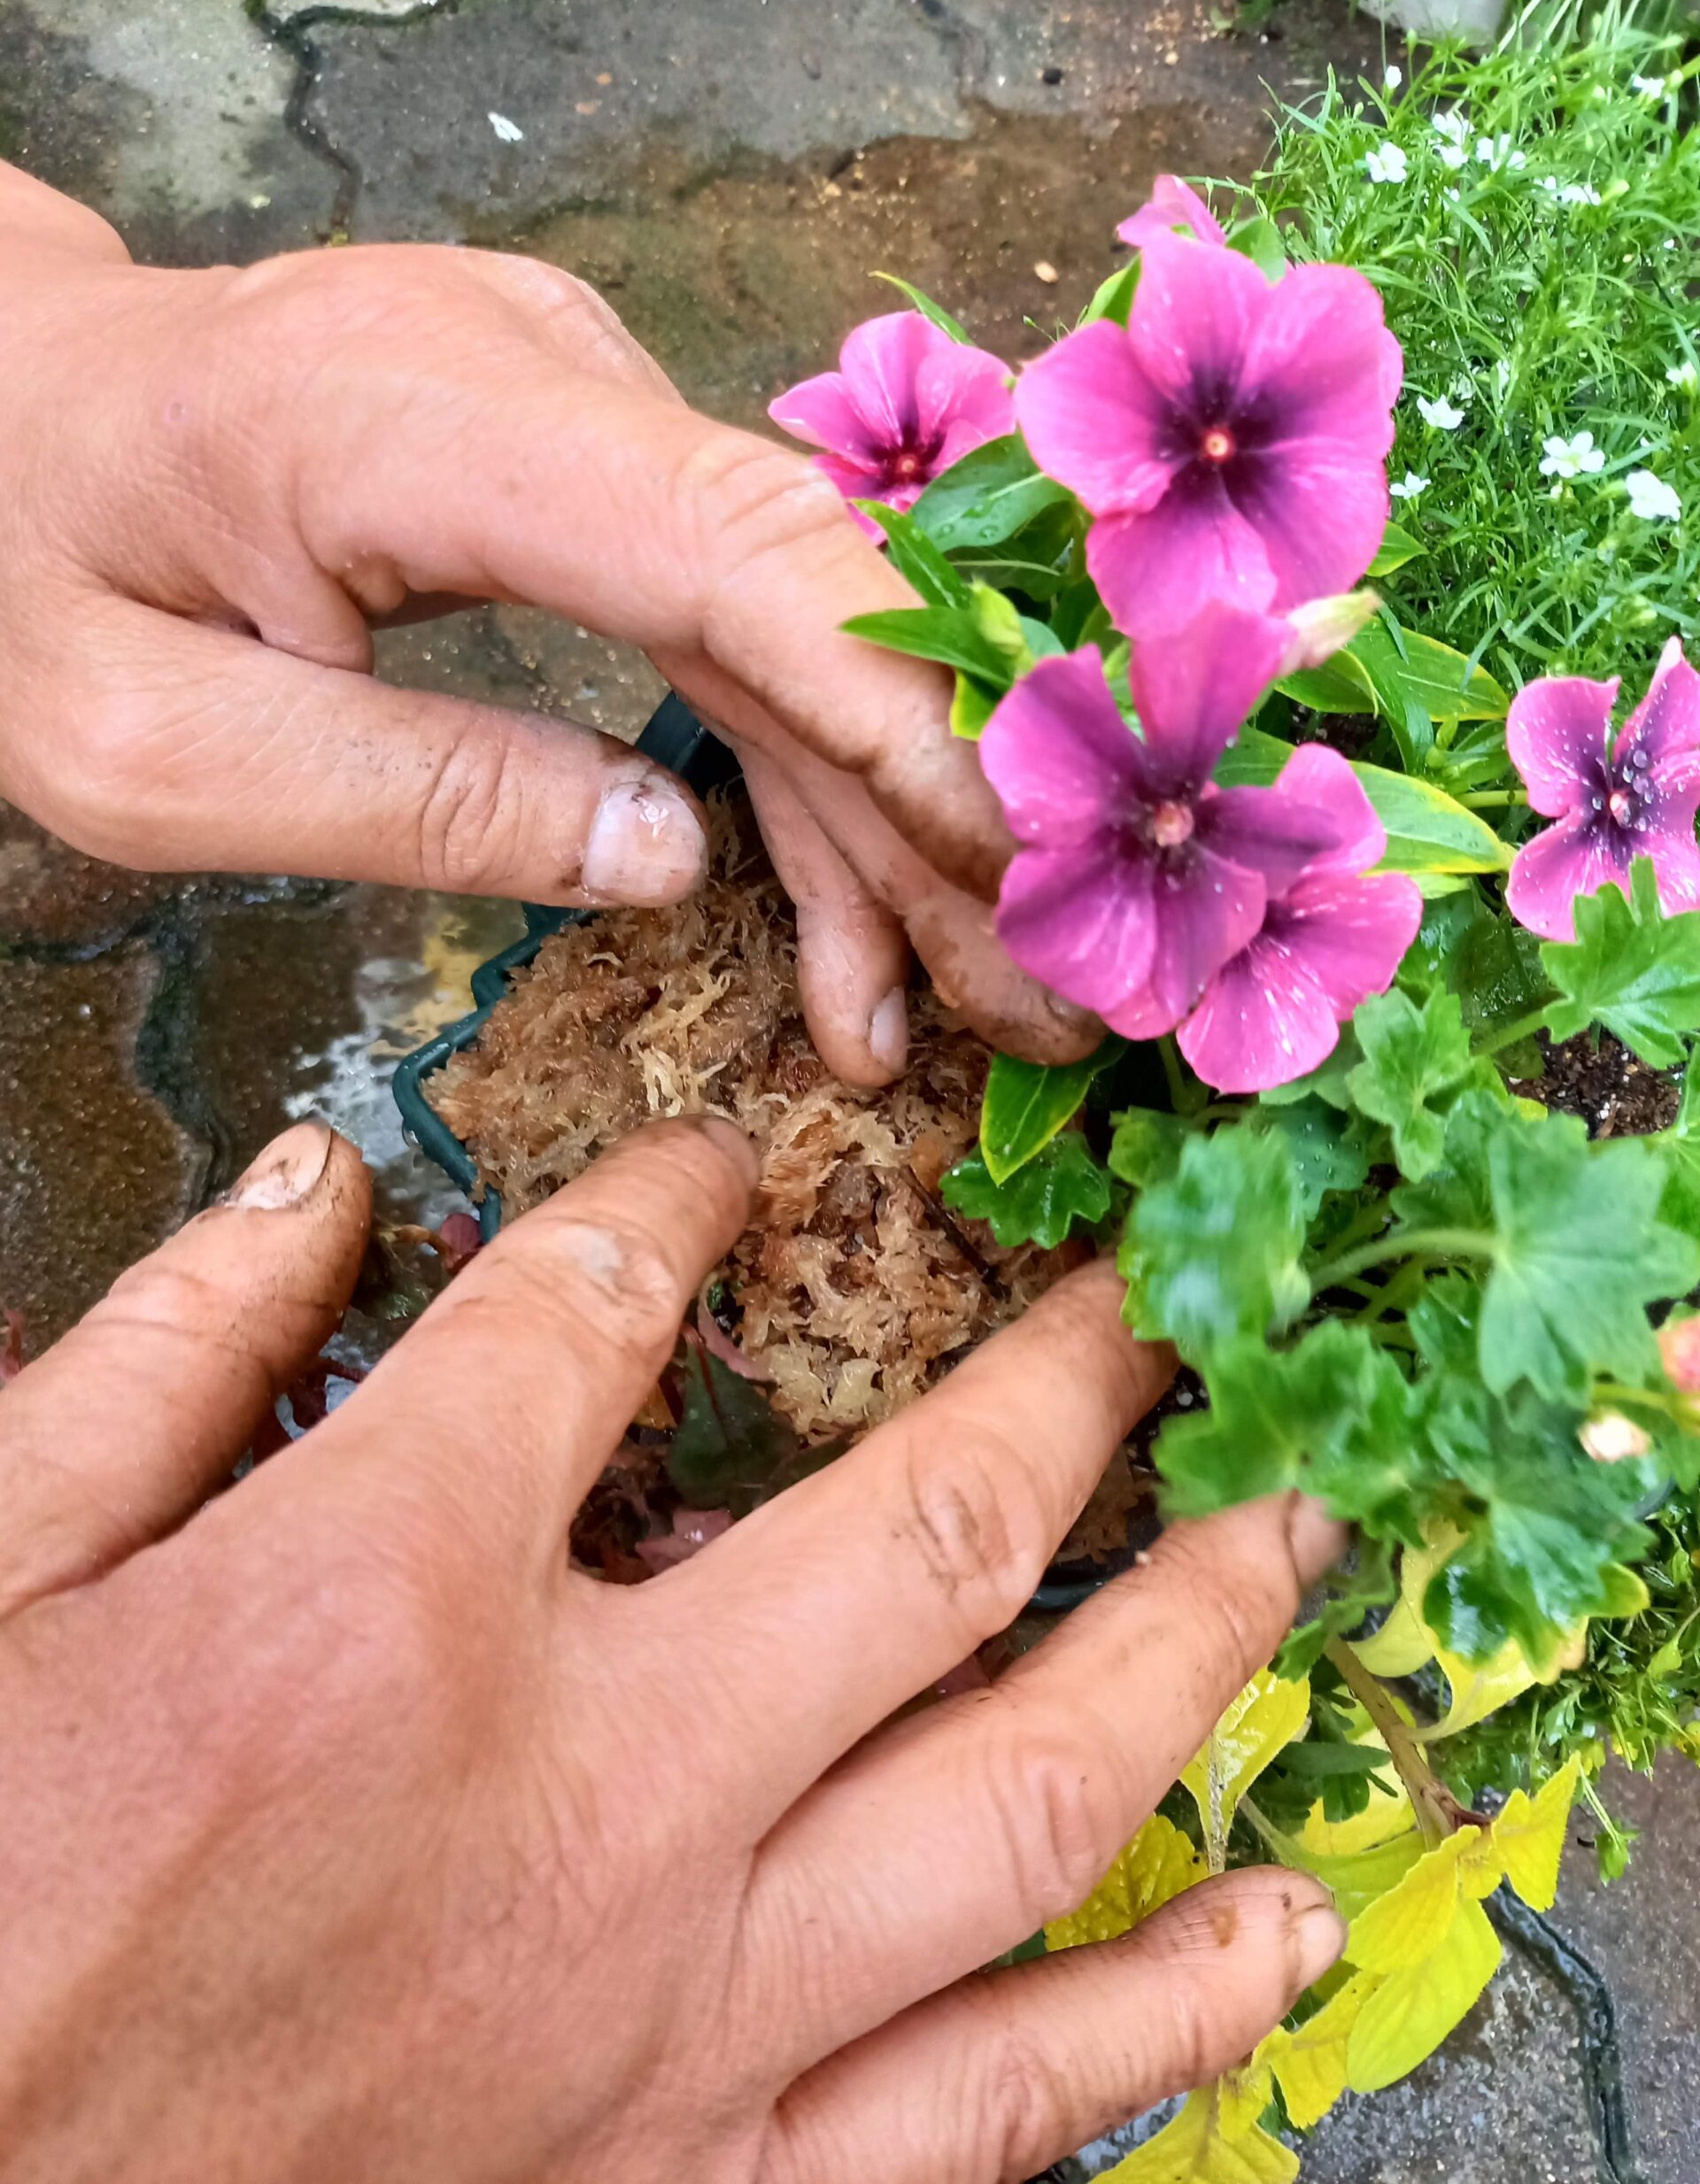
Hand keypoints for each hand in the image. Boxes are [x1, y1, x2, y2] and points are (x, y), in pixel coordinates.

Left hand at [0, 165, 1095, 1083]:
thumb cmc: (32, 571)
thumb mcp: (142, 744)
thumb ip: (401, 793)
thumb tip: (670, 856)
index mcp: (427, 419)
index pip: (739, 552)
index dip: (904, 709)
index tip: (1022, 860)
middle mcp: (550, 380)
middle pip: (811, 598)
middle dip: (948, 806)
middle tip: (1054, 994)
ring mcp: (583, 412)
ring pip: (796, 631)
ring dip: (890, 826)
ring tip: (970, 1010)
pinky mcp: (589, 468)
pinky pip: (730, 634)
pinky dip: (796, 784)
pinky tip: (847, 941)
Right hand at [0, 1114, 1344, 2183]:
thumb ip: (165, 1358)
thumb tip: (312, 1194)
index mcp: (386, 1602)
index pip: (603, 1304)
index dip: (679, 1202)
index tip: (722, 1172)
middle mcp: (590, 1798)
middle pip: (932, 1528)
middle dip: (1079, 1379)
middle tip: (1176, 1298)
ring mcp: (673, 2020)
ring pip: (1027, 1802)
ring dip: (1194, 1646)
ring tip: (1301, 1535)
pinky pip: (987, 2110)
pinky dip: (1154, 2015)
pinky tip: (1272, 1932)